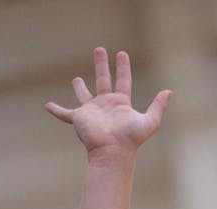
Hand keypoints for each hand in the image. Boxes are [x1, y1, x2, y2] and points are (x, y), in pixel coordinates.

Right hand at [44, 47, 170, 158]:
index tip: (122, 53)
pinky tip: (47, 105)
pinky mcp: (79, 118)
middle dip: (102, 64)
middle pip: (104, 79)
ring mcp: (92, 111)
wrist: (113, 151)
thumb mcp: (150, 121)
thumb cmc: (131, 139)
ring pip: (84, 94)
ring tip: (76, 78)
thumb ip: (158, 106)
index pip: (123, 80)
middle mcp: (106, 104)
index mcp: (121, 103)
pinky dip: (56, 110)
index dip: (123, 67)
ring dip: (80, 87)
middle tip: (99, 49)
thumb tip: (169, 91)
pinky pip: (64, 113)